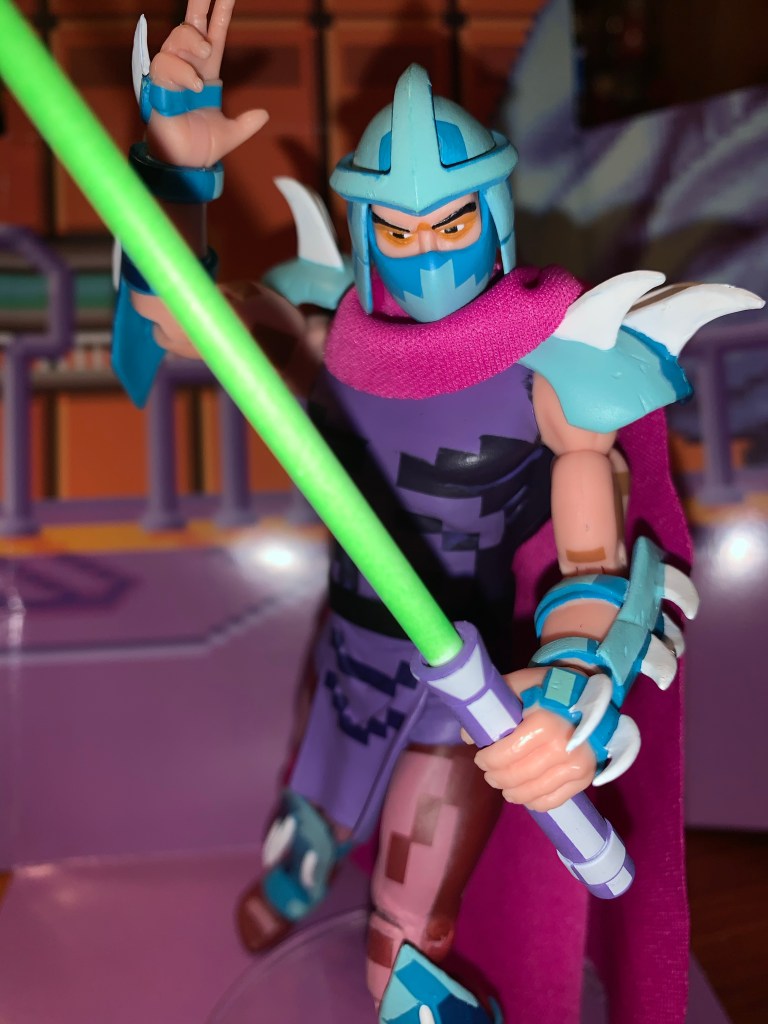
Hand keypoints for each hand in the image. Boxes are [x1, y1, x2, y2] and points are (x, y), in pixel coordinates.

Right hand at [147, 0, 267, 166]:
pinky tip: (196, 85)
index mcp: (205, 72)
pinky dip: (183, 71)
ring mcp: (171, 74)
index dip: (220, 12)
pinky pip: (165, 64)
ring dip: (192, 41)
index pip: (214, 35)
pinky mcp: (157, 85)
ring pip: (176, 39)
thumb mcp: (231, 134)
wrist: (184, 165)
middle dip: (199, 2)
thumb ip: (246, 124)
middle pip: (190, 24)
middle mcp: (187, 67)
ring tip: (206, 54)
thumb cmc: (199, 148)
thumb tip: (264, 114)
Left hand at [473, 681, 595, 811]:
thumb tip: (468, 737)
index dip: (487, 760)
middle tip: (490, 774)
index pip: (506, 755)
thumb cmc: (550, 688)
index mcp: (544, 724)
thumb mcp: (519, 684)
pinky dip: (536, 802)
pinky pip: (555, 800)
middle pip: (517, 776)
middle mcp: (563, 747)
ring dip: (513, 793)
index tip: (480, 758)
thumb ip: (492, 706)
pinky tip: (526, 796)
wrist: (591, 694)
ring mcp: (576, 765)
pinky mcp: (586, 776)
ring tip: (505, 788)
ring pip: (534, 792)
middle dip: (496, 777)